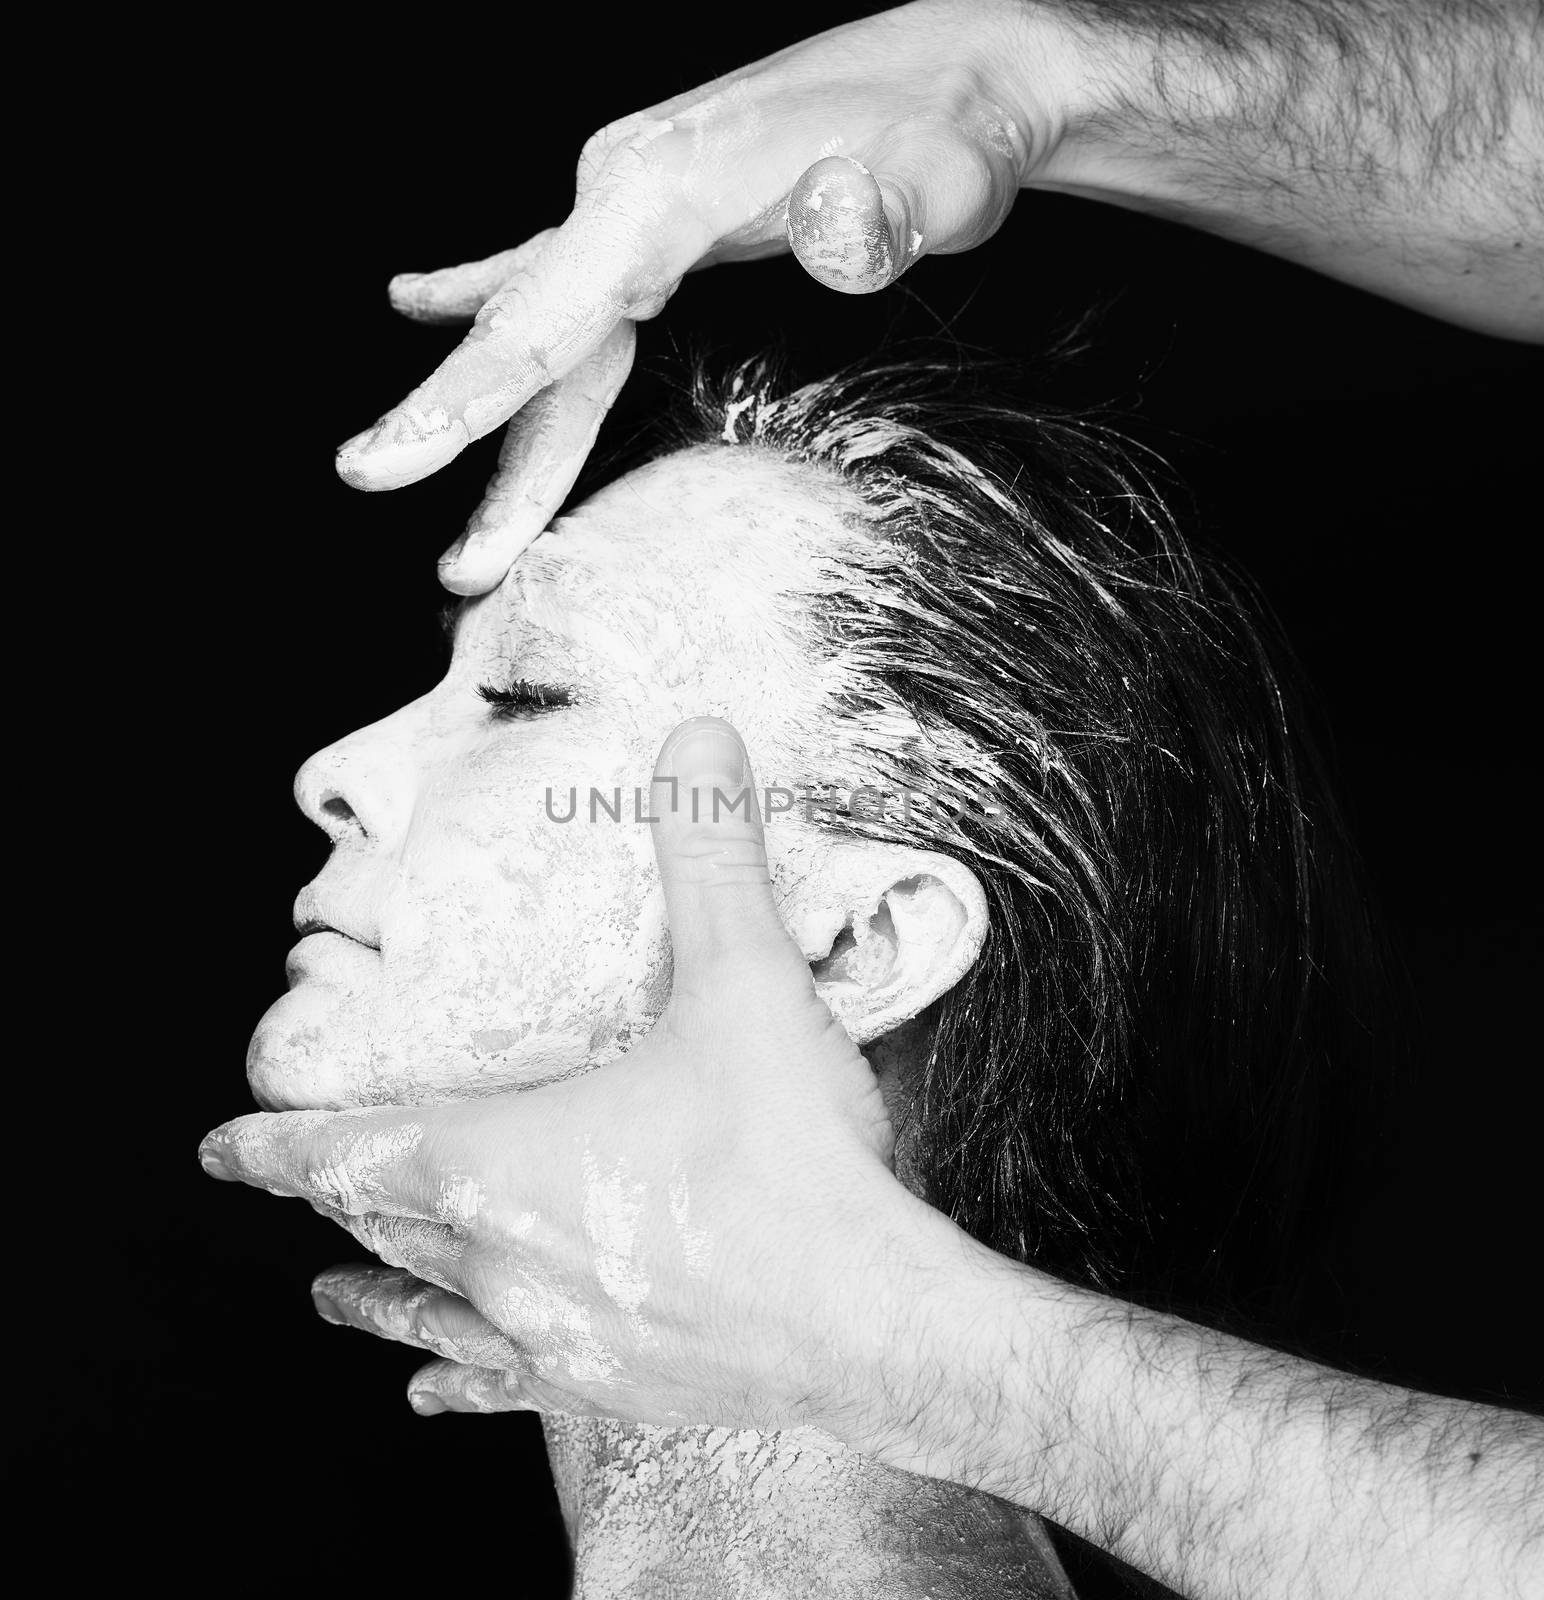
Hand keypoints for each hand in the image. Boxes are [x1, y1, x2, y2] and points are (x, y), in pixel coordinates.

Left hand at [200, 717, 966, 1441]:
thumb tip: (696, 738)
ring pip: (426, 1317)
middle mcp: (503, 1261)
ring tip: (333, 1298)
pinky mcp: (611, 1387)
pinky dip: (454, 1384)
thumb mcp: (747, 981)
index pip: (348, 1153)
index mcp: (500, 1164)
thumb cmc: (791, 1158)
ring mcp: (552, 1335)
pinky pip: (500, 1387)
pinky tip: (431, 1390)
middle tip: (290, 1191)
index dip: (275, 1148)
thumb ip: (710, 855)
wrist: (873, 1318)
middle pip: (381, 1231)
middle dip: (329, 1206)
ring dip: (374, 1298)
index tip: (219, 1150)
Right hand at [335, 1, 1069, 588]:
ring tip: (466, 540)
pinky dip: (499, 320)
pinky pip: (563, 294)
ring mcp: (633, 201)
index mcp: (661, 188)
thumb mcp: (941, 180)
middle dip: (462, 441)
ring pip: (541, 333)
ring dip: (494, 429)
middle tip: (433, 549)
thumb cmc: (950, 134)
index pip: (544, 317)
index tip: (384, 465)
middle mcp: (624, 189)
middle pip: (525, 339)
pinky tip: (424, 300)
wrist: (963, 73)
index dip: (462, 400)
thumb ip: (885, 213)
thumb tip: (839, 228)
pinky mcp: (656, 216)